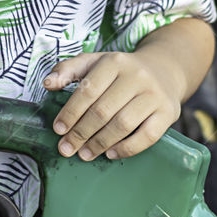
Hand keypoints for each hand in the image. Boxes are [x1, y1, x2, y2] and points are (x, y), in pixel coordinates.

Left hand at [42, 48, 182, 160]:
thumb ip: (68, 69)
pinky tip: (110, 154)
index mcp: (114, 62)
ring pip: (122, 124)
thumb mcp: (95, 62)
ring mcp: (154, 94)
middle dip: (81, 133)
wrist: (164, 70)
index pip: (88, 90)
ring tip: (84, 154)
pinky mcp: (168, 112)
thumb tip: (48, 84)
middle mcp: (136, 76)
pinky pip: (147, 136)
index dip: (70, 112)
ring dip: (100, 143)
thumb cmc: (121, 71)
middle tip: (66, 148)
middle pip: (103, 110)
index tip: (58, 129)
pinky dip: (126, 149)